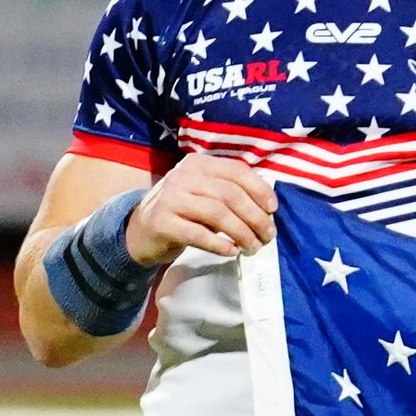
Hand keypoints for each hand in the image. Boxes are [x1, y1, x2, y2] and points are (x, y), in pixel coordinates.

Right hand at [125, 154, 276, 265]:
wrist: (142, 229)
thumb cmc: (185, 212)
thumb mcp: (206, 194)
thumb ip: (232, 193)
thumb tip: (267, 210)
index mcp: (198, 164)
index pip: (237, 170)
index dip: (260, 190)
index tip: (273, 210)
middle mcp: (183, 176)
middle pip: (230, 194)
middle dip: (256, 217)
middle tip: (268, 235)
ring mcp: (170, 198)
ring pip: (217, 213)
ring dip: (242, 233)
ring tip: (253, 247)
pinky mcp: (161, 222)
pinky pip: (198, 234)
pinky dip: (220, 244)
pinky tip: (232, 251)